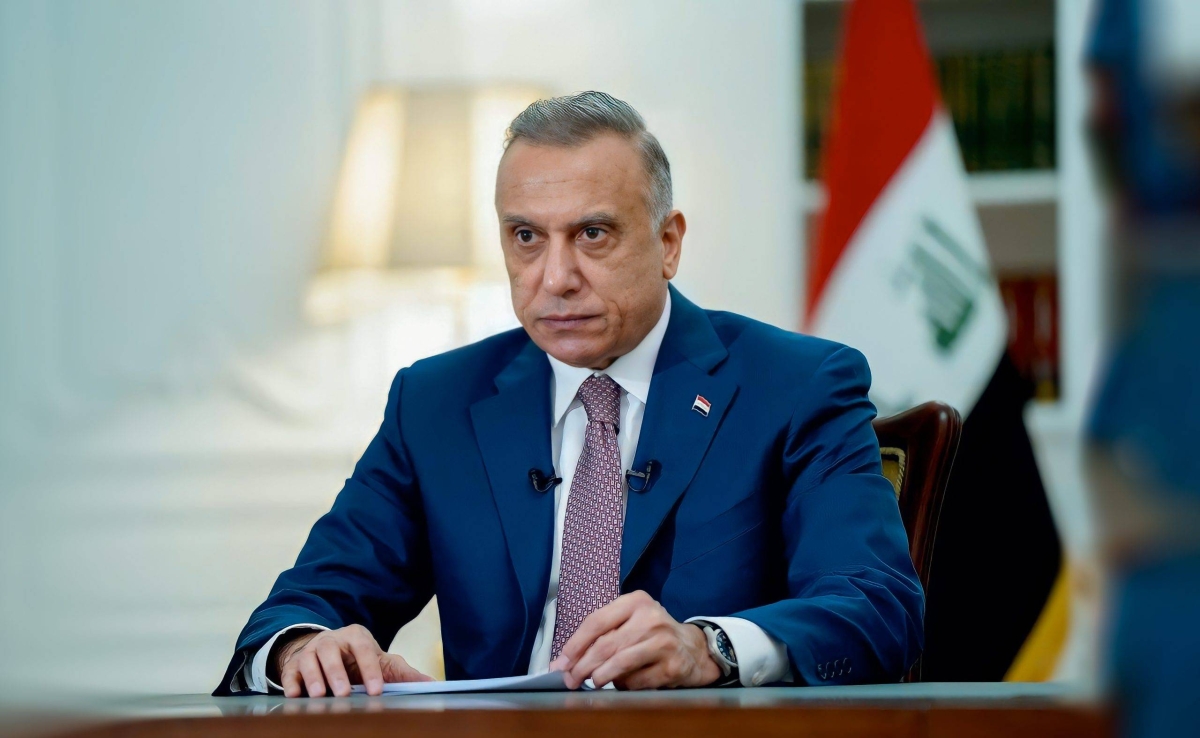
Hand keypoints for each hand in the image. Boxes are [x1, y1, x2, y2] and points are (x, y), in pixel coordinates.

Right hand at [274, 624, 432, 697]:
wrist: (326, 651)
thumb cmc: (358, 659)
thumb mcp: (381, 661)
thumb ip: (403, 674)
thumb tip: (433, 684)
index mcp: (356, 636)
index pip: (364, 650)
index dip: (370, 670)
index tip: (376, 691)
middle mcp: (331, 640)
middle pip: (332, 652)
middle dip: (338, 673)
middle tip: (344, 693)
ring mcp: (310, 651)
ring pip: (309, 660)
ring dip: (314, 677)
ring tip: (320, 695)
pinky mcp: (294, 665)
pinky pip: (290, 672)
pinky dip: (291, 682)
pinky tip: (294, 695)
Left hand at [549, 591, 722, 689]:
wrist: (692, 648)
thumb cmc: (651, 634)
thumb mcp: (628, 624)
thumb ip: (598, 637)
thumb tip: (561, 663)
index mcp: (635, 601)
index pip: (597, 621)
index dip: (575, 644)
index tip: (562, 662)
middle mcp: (651, 618)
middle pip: (606, 645)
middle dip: (583, 665)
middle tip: (571, 679)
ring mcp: (664, 642)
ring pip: (620, 663)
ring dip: (600, 677)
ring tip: (593, 682)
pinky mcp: (672, 666)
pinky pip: (637, 681)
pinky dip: (624, 686)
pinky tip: (622, 684)